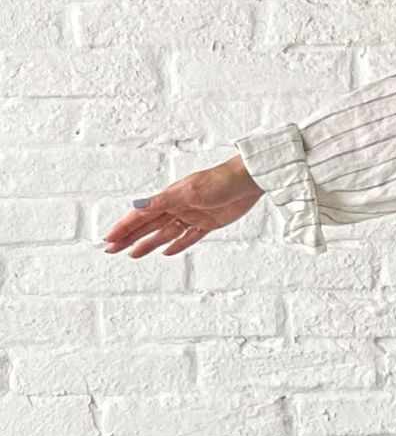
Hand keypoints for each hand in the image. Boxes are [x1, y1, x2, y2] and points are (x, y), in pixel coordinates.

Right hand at [103, 154, 263, 256]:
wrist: (247, 182)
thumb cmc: (218, 181)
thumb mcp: (188, 192)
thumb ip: (162, 202)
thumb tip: (137, 205)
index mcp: (169, 198)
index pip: (140, 216)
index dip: (124, 228)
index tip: (109, 239)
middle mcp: (178, 207)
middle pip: (148, 227)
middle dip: (129, 238)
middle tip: (112, 250)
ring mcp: (192, 216)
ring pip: (165, 234)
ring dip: (149, 244)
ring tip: (133, 254)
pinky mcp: (208, 224)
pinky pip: (189, 238)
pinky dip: (177, 245)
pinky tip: (166, 251)